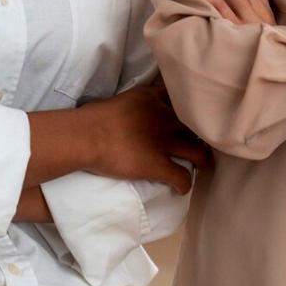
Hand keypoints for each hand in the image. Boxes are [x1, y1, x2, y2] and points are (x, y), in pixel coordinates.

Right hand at [84, 83, 211, 193]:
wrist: (85, 136)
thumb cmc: (91, 117)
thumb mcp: (116, 99)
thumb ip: (130, 103)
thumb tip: (127, 110)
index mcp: (151, 97)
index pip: (180, 98)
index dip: (187, 109)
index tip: (187, 116)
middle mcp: (164, 117)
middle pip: (196, 125)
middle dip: (199, 134)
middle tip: (196, 142)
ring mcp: (164, 142)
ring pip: (197, 152)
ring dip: (200, 160)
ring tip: (197, 165)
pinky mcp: (158, 165)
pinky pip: (182, 177)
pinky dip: (184, 184)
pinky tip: (180, 188)